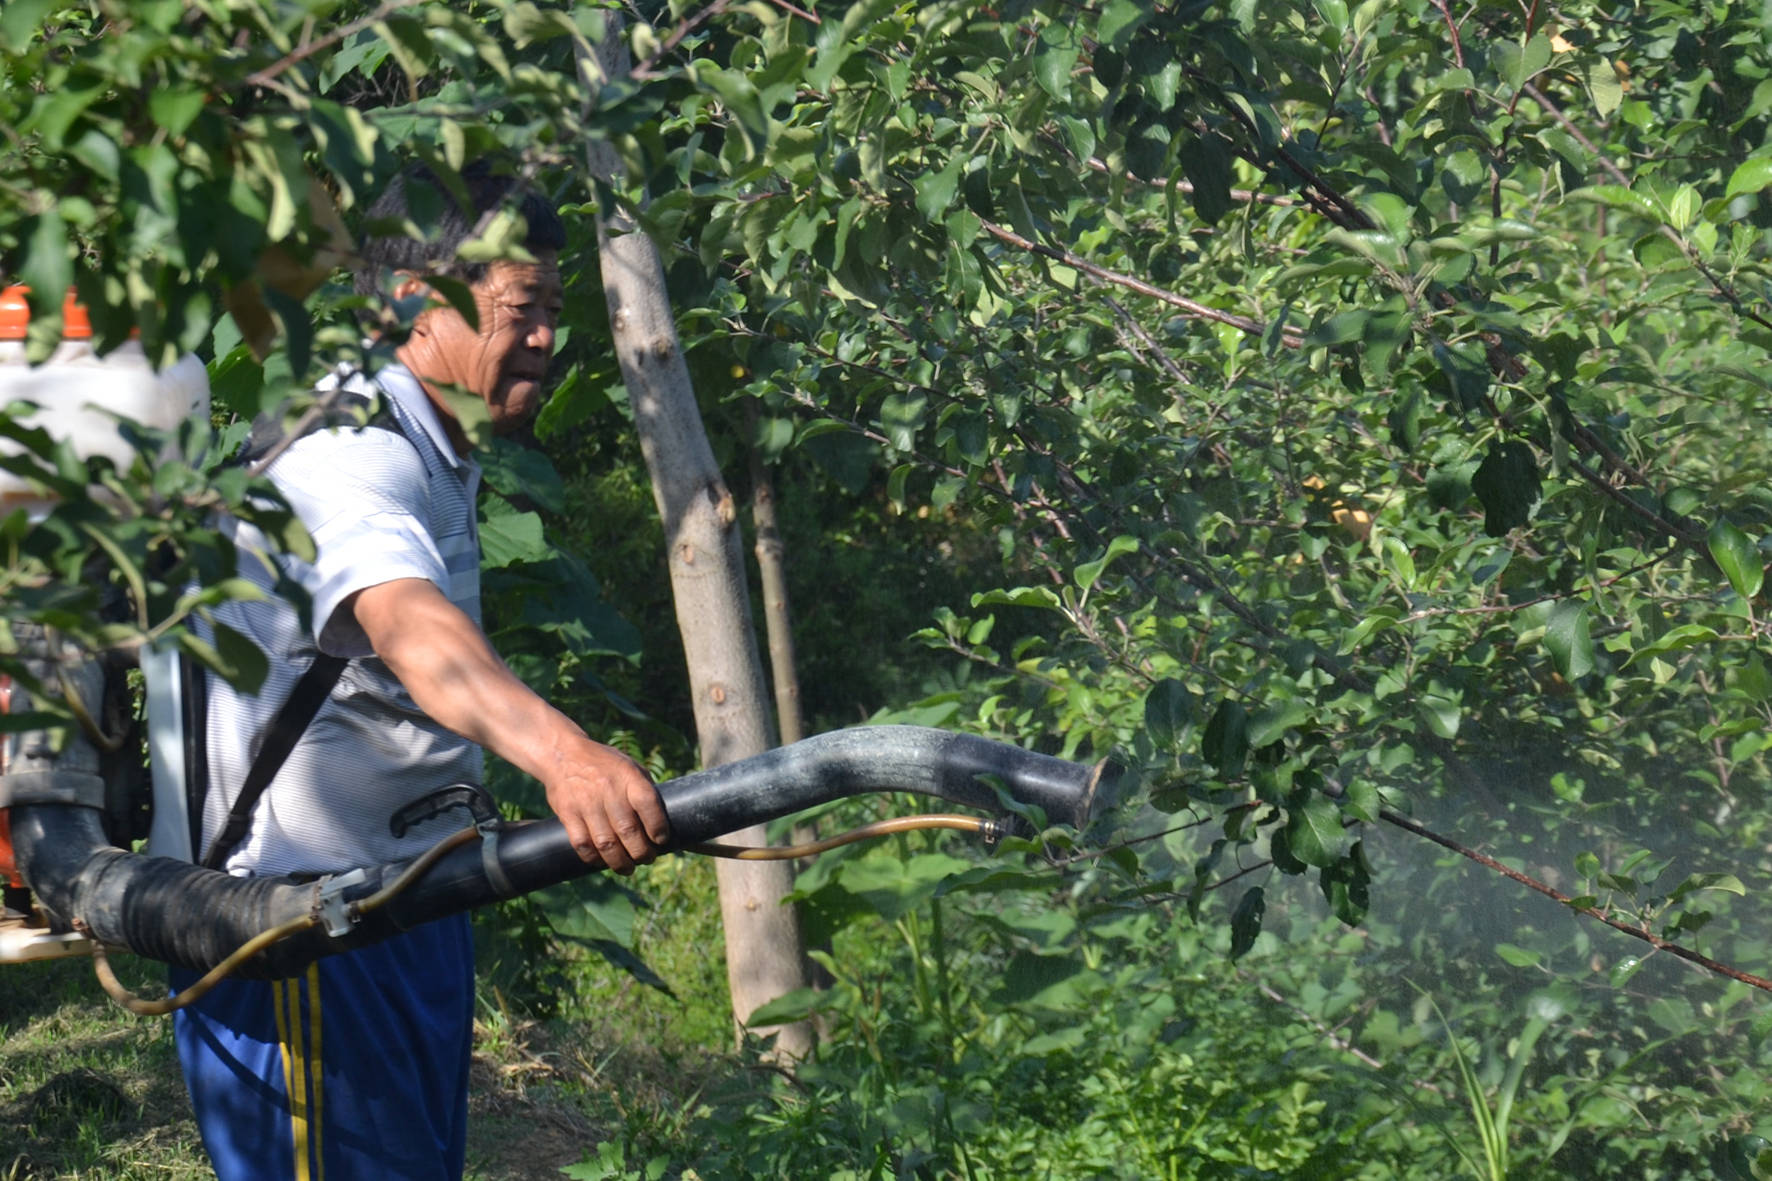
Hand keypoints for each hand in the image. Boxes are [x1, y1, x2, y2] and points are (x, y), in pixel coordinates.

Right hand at [543, 737, 669, 872]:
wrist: (563, 754)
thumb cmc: (605, 765)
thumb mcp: (630, 767)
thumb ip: (645, 791)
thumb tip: (665, 823)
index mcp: (629, 776)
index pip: (648, 805)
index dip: (658, 828)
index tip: (662, 841)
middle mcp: (609, 790)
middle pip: (628, 830)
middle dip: (641, 852)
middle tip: (646, 859)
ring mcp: (587, 803)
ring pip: (606, 843)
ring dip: (619, 862)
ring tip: (628, 868)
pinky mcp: (568, 813)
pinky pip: (582, 844)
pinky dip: (594, 858)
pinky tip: (602, 862)